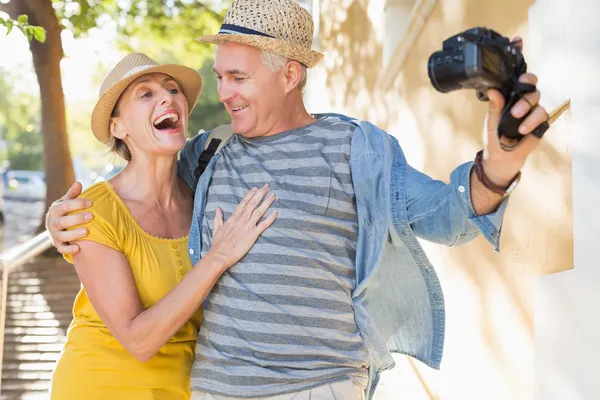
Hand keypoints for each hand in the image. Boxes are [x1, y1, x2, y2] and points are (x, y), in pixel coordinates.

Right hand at [45, 182, 92, 254]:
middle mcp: (53, 223)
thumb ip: (73, 194)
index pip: (64, 206)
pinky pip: (62, 249)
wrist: (56, 226)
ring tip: (87, 232)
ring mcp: (54, 235)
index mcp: (55, 210)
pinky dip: (68, 249)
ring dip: (73, 234)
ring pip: (62, 236)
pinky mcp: (58, 245)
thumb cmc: (66, 211)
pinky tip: (78, 248)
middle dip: (77, 219)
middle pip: (62, 222)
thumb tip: (78, 183)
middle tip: (91, 216)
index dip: (77, 204)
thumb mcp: (67, 202)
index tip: (90, 202)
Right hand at [208, 184, 276, 268]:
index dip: (250, 195)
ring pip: (259, 211)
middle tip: (267, 186)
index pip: (243, 203)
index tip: (256, 188)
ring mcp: (248, 227)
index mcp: (233, 218)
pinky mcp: (253, 235)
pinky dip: (270, 219)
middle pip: (253, 204)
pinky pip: (263, 225)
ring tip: (273, 195)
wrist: (221, 254)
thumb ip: (218, 218)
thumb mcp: (216, 228)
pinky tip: (275, 212)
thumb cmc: (218, 243)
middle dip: (261, 194)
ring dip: (267, 202)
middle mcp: (242, 220)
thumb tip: (218, 209)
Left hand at [482, 37, 548, 186]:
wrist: (500, 158)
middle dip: (527, 80)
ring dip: (526, 105)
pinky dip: (531, 120)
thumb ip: (494, 105)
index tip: (518, 41)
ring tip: (515, 117)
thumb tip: (493, 90)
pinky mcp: (539, 120)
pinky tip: (522, 129)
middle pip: (530, 81)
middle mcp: (520, 98)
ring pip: (536, 96)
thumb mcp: (490, 120)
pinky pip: (541, 114)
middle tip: (522, 85)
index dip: (517, 56)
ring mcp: (530, 109)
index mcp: (506, 94)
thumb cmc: (494, 137)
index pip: (512, 74)